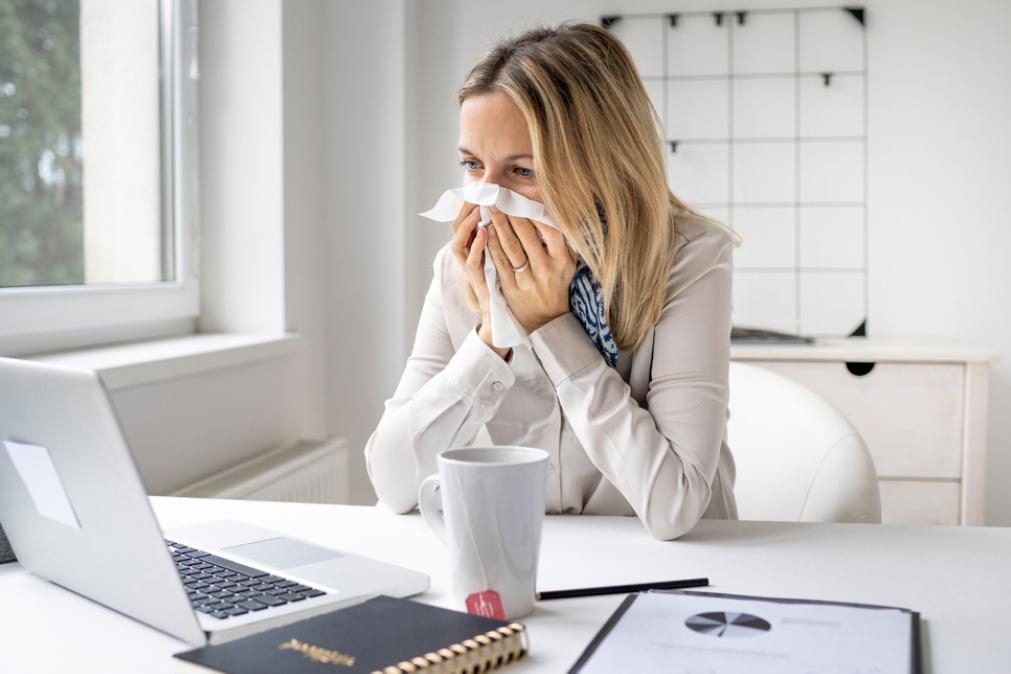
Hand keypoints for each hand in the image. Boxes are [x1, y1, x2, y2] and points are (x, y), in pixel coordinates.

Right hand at [449, 201, 509, 358]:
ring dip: (467, 224)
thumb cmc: (509, 286)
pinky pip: (471, 262)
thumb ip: (509, 237)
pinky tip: (484, 232)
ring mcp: (469, 270)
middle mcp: (467, 257)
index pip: (465, 221)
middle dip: (466, 208)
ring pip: (459, 242)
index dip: (469, 204)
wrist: (506, 317)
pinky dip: (476, 246)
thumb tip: (522, 212)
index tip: (480, 188)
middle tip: (477, 191)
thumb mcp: (507, 257)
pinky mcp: (476, 282)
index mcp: (474, 249)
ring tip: (478, 207)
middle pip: (458, 227)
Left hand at [485, 205, 576, 333]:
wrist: (545, 319)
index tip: (523, 199)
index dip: (535, 213)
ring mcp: (527, 280)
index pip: (550, 230)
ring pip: (510, 246)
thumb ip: (562, 241)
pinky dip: (491, 244)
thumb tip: (551, 212)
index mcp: (563, 261)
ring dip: (498, 225)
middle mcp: (546, 270)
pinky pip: (499, 261)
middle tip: (499, 197)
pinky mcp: (510, 288)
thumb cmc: (556, 284)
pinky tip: (485, 231)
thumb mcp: (568, 264)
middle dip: (511, 214)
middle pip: (526, 235)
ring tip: (490, 208)